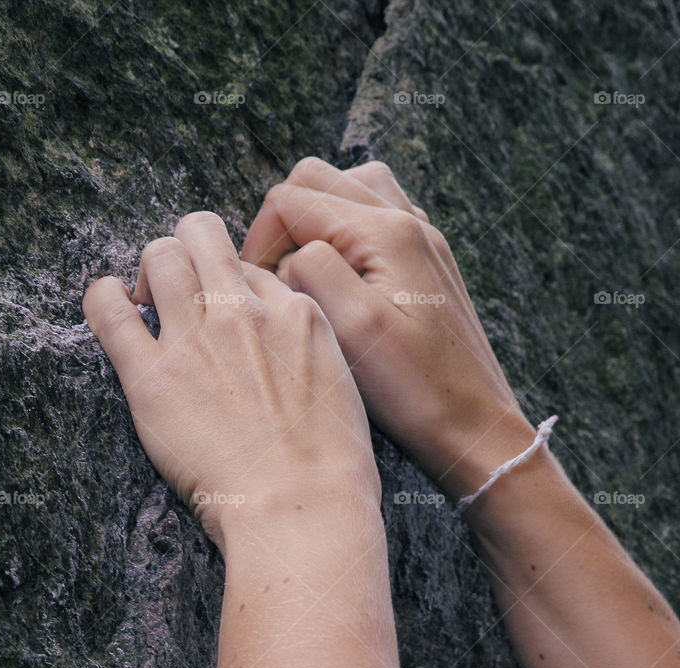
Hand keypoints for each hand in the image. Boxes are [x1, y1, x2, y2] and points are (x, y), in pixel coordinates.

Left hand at [83, 211, 378, 549]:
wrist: (302, 509)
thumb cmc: (332, 466)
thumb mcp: (342, 385)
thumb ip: (307, 349)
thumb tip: (282, 338)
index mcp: (295, 312)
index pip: (250, 268)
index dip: (233, 285)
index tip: (225, 313)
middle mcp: (244, 312)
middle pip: (202, 236)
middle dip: (187, 251)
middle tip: (179, 291)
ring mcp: (197, 339)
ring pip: (160, 256)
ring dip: (151, 270)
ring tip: (147, 300)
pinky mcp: (152, 376)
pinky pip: (109, 310)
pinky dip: (103, 298)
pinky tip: (110, 303)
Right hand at [241, 157, 535, 498]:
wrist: (474, 423)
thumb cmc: (415, 387)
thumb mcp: (352, 330)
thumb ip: (312, 271)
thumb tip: (287, 256)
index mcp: (385, 234)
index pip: (290, 200)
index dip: (260, 239)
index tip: (257, 287)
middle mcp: (406, 222)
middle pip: (316, 178)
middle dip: (282, 221)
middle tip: (275, 276)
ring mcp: (420, 237)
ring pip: (347, 187)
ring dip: (314, 218)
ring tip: (305, 270)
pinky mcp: (424, 258)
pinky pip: (375, 213)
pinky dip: (345, 230)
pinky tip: (341, 275)